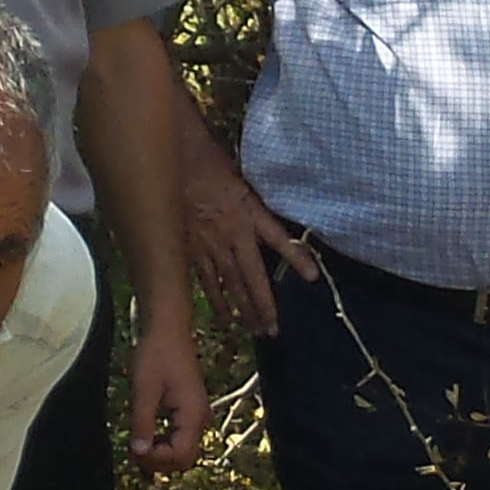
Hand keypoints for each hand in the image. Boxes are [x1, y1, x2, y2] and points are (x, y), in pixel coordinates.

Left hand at [123, 311, 209, 473]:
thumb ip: (143, 423)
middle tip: (133, 451)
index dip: (157, 460)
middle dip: (158, 461)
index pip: (181, 455)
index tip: (134, 450)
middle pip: (183, 458)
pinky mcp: (188, 412)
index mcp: (193, 415)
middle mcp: (199, 419)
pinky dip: (161, 443)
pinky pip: (178, 438)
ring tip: (136, 445)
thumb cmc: (156, 353)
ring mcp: (195, 416)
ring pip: (180, 451)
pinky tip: (145, 437)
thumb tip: (139, 452)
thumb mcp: (144, 390)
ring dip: (159, 454)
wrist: (167, 329)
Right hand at [183, 153, 315, 336]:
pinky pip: (207, 281)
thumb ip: (255, 209)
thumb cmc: (211, 164)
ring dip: (243, 310)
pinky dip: (217, 300)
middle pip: (253, 277)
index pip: (279, 239)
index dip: (296, 258)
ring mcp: (211, 244)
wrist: (176, 158)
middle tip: (273, 330)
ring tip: (254, 330)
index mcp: (249, 213)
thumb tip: (268, 230)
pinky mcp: (192, 249)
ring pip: (231, 285)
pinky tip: (224, 318)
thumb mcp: (243, 183)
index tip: (312, 277)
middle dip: (264, 306)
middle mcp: (233, 233)